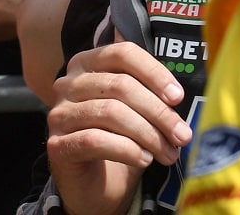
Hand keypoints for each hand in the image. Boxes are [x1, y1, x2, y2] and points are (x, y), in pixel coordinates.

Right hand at [43, 41, 189, 214]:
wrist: (95, 185)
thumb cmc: (119, 140)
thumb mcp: (136, 111)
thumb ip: (152, 95)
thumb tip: (177, 95)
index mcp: (86, 64)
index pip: (122, 54)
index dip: (154, 73)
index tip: (177, 97)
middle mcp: (67, 84)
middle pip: (120, 85)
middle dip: (158, 112)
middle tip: (182, 135)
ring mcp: (59, 114)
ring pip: (110, 112)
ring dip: (148, 134)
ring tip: (168, 153)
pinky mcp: (57, 145)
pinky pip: (95, 140)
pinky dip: (127, 150)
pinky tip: (144, 159)